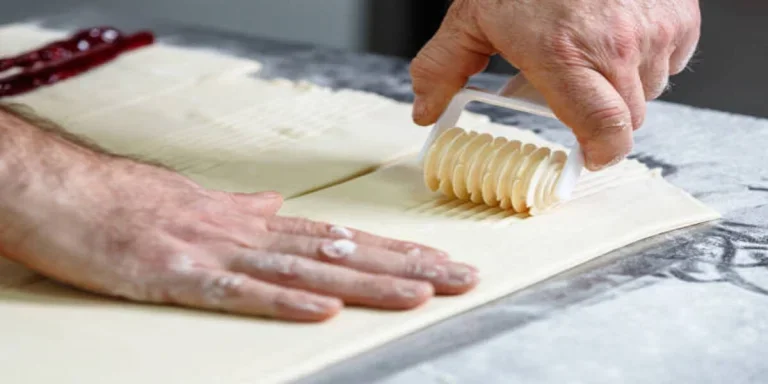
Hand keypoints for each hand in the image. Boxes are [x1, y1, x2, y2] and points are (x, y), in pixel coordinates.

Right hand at [3, 154, 477, 321]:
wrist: (65, 194)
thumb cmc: (128, 202)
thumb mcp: (197, 205)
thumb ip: (241, 211)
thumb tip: (276, 209)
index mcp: (254, 224)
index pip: (340, 238)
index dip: (393, 249)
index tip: (438, 260)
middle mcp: (249, 234)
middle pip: (341, 252)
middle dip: (405, 266)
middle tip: (460, 277)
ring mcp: (218, 254)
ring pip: (308, 269)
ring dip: (368, 282)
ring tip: (421, 293)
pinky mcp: (180, 277)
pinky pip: (240, 293)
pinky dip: (285, 300)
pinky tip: (327, 308)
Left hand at [410, 0, 699, 169]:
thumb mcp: (470, 18)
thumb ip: (442, 68)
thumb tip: (426, 110)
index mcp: (564, 55)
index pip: (605, 129)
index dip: (601, 153)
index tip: (589, 155)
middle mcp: (615, 46)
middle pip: (629, 119)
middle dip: (603, 118)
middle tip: (576, 91)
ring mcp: (652, 28)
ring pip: (651, 89)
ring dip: (625, 86)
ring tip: (593, 56)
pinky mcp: (678, 14)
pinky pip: (672, 57)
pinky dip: (649, 56)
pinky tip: (619, 36)